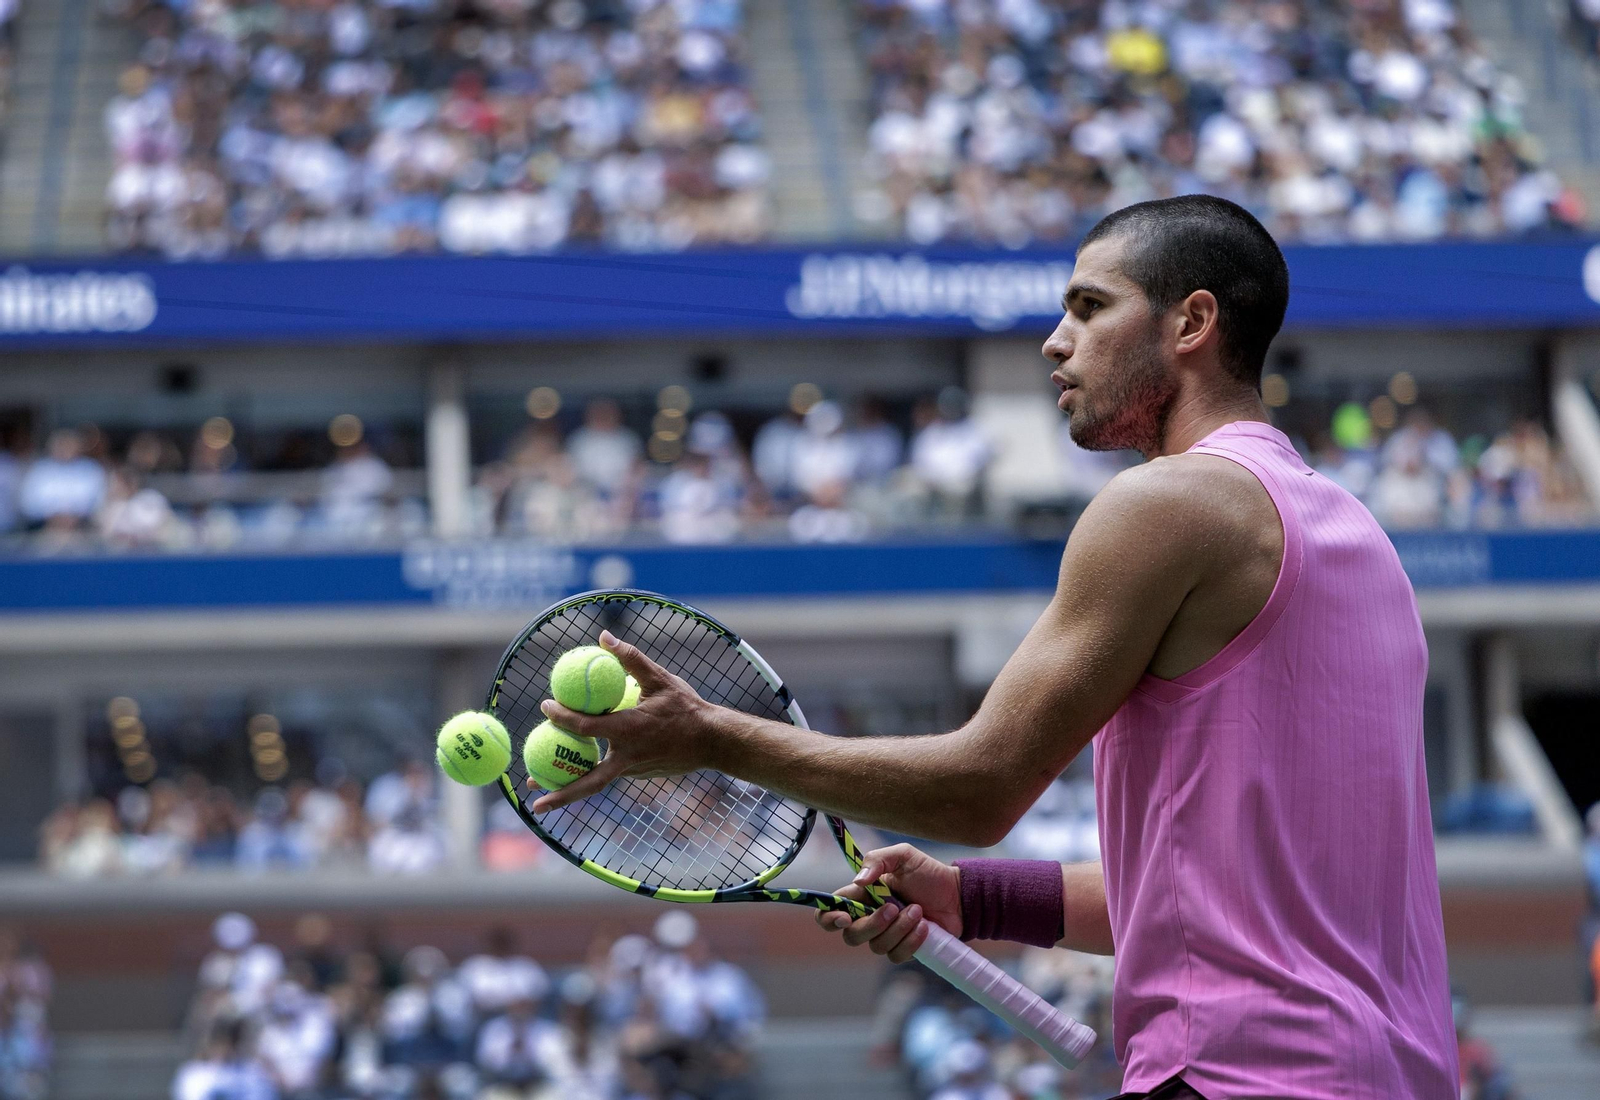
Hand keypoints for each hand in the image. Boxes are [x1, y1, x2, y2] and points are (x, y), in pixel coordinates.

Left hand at [528, 630, 714, 812]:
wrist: (713, 742)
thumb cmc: (688, 708)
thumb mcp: (661, 679)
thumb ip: (631, 659)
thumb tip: (604, 636)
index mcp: (629, 731)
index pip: (585, 726)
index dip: (561, 716)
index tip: (545, 706)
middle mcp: (627, 758)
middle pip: (586, 781)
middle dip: (558, 792)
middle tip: (528, 791)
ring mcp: (633, 771)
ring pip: (595, 780)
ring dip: (566, 785)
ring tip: (538, 785)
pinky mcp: (638, 775)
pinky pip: (608, 773)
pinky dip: (589, 772)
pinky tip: (576, 765)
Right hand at [815, 844, 961, 963]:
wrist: (957, 894)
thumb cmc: (927, 873)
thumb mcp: (903, 855)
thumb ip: (877, 860)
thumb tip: (858, 881)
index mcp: (861, 896)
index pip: (829, 911)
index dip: (828, 919)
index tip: (844, 918)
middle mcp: (869, 918)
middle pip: (852, 935)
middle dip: (873, 924)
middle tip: (894, 907)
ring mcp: (886, 936)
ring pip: (877, 946)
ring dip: (900, 929)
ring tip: (918, 910)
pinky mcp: (903, 949)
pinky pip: (896, 955)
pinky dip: (912, 941)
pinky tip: (925, 927)